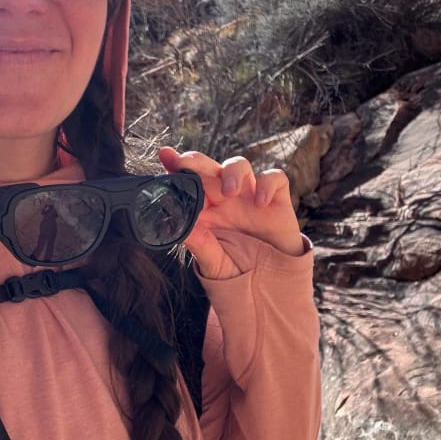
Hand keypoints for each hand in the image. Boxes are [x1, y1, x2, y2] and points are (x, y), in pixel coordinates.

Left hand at [159, 147, 303, 278]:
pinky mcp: (276, 199)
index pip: (189, 182)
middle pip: (209, 167)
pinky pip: (274, 178)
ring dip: (232, 172)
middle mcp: (225, 198)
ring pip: (239, 164)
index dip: (177, 166)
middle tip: (184, 162)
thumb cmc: (239, 271)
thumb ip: (199, 244)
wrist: (272, 284)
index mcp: (206, 209)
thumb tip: (177, 227)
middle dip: (196, 161)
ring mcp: (249, 196)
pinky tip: (261, 204)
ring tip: (229, 192)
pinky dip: (267, 185)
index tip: (165, 155)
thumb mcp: (214, 262)